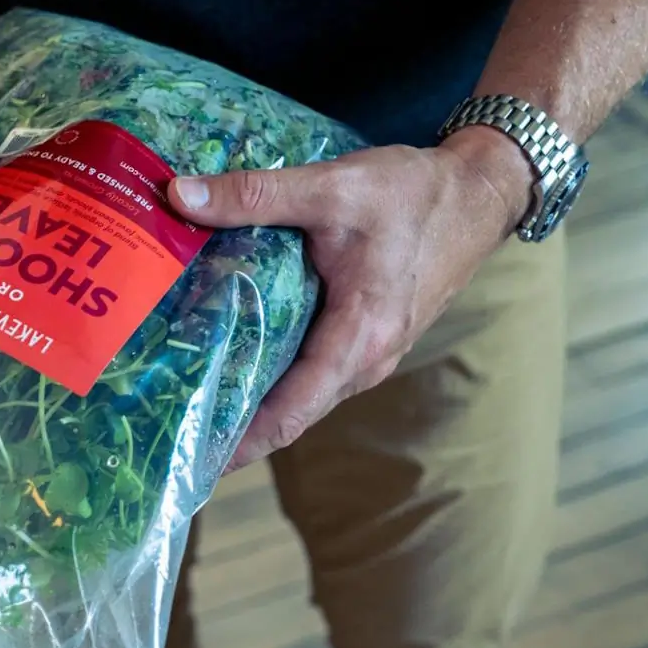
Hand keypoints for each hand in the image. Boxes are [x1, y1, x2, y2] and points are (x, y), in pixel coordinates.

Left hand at [168, 128, 533, 471]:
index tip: (188, 461)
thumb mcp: (331, 187)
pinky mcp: (370, 336)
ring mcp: (371, 352)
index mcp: (358, 337)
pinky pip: (316, 369)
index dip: (239, 444)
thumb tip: (181, 197)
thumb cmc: (414, 193)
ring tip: (187, 398)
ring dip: (252, 400)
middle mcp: (367, 360)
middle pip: (291, 412)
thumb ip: (256, 195)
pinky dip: (276, 372)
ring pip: (303, 392)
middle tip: (168, 427)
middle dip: (232, 426)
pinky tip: (234, 353)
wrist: (478, 192)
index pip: (290, 413)